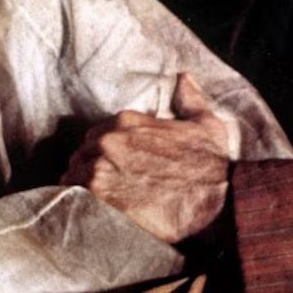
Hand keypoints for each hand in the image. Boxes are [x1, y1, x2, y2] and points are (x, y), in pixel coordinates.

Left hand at [62, 73, 230, 243]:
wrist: (219, 202)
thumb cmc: (213, 166)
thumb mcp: (207, 125)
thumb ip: (190, 100)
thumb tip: (185, 78)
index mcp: (126, 121)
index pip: (96, 135)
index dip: (103, 153)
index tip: (114, 167)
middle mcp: (108, 140)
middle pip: (81, 154)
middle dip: (90, 169)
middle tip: (107, 188)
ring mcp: (100, 168)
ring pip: (73, 176)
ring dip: (82, 188)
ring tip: (98, 204)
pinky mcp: (98, 197)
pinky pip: (73, 198)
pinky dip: (78, 205)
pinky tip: (93, 214)